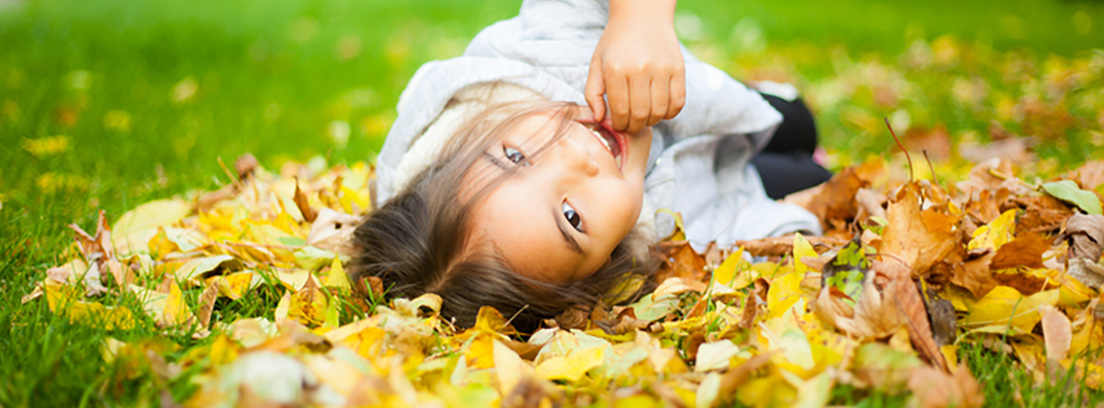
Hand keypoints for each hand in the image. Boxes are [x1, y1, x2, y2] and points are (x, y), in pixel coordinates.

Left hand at [585, 2, 684, 134]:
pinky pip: (678, 103)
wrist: (642, 15)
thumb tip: (600, 119)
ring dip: (651, 121)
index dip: (619, 124)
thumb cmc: (616, 43)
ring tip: (644, 117)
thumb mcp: (597, 63)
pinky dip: (670, 113)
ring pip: (659, 111)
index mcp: (616, 69)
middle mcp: (640, 69)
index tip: (618, 124)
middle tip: (631, 125)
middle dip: (634, 126)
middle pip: (640, 114)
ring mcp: (662, 69)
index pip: (620, 111)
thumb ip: (593, 93)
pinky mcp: (678, 68)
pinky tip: (660, 110)